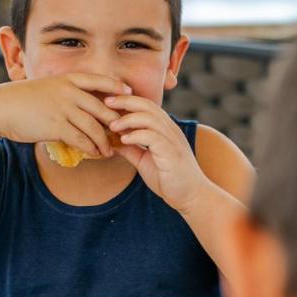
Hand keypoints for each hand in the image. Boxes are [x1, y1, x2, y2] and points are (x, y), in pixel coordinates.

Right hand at [0, 73, 128, 157]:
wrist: (0, 108)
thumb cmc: (21, 100)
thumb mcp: (45, 88)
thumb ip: (64, 93)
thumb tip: (78, 104)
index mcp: (68, 79)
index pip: (99, 80)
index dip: (117, 87)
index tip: (130, 93)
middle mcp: (69, 92)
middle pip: (102, 107)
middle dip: (116, 122)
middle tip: (125, 132)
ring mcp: (64, 109)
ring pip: (94, 127)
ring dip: (105, 141)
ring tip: (110, 151)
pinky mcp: (57, 126)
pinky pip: (81, 139)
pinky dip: (91, 148)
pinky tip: (95, 154)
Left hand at [107, 95, 211, 211]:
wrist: (191, 197)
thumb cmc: (169, 179)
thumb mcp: (144, 161)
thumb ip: (131, 149)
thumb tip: (111, 141)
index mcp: (165, 129)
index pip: (146, 105)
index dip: (127, 100)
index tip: (107, 102)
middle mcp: (170, 130)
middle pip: (147, 105)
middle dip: (125, 101)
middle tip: (105, 103)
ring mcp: (173, 141)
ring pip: (150, 118)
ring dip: (128, 119)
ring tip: (113, 126)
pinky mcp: (172, 153)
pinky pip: (153, 137)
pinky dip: (136, 135)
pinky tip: (124, 140)